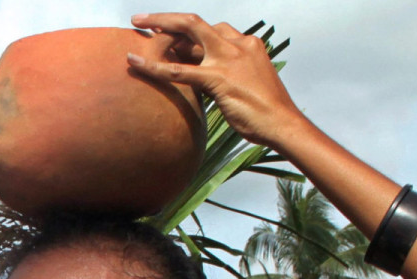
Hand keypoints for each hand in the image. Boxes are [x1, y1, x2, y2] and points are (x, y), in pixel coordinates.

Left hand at [128, 14, 303, 148]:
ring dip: (159, 28)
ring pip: (188, 33)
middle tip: (141, 18)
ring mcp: (228, 59)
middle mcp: (238, 44)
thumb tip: (198, 72)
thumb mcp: (246, 81)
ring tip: (136, 28)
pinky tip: (135, 62)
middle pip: (196, 22)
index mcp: (247, 43)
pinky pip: (179, 70)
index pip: (211, 28)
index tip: (167, 34)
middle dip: (167, 18)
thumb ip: (224, 71)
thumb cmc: (264, 109)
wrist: (282, 123)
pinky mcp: (219, 78)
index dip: (185, 31)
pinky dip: (154, 65)